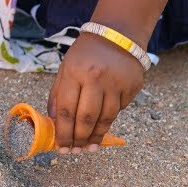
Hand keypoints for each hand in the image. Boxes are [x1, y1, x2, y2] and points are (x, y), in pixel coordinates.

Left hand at [47, 33, 144, 152]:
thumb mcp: (65, 69)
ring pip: (105, 118)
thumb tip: (55, 122)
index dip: (63, 133)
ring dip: (96, 136)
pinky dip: (109, 120)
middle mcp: (96, 78)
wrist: (117, 35)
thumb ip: (58, 94)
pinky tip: (102, 125)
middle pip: (86, 118)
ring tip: (89, 147)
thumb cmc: (85, 54)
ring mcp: (116, 83)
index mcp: (75, 72)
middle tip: (76, 151)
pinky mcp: (132, 86)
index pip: (66, 110)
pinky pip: (119, 110)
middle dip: (79, 139)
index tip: (62, 147)